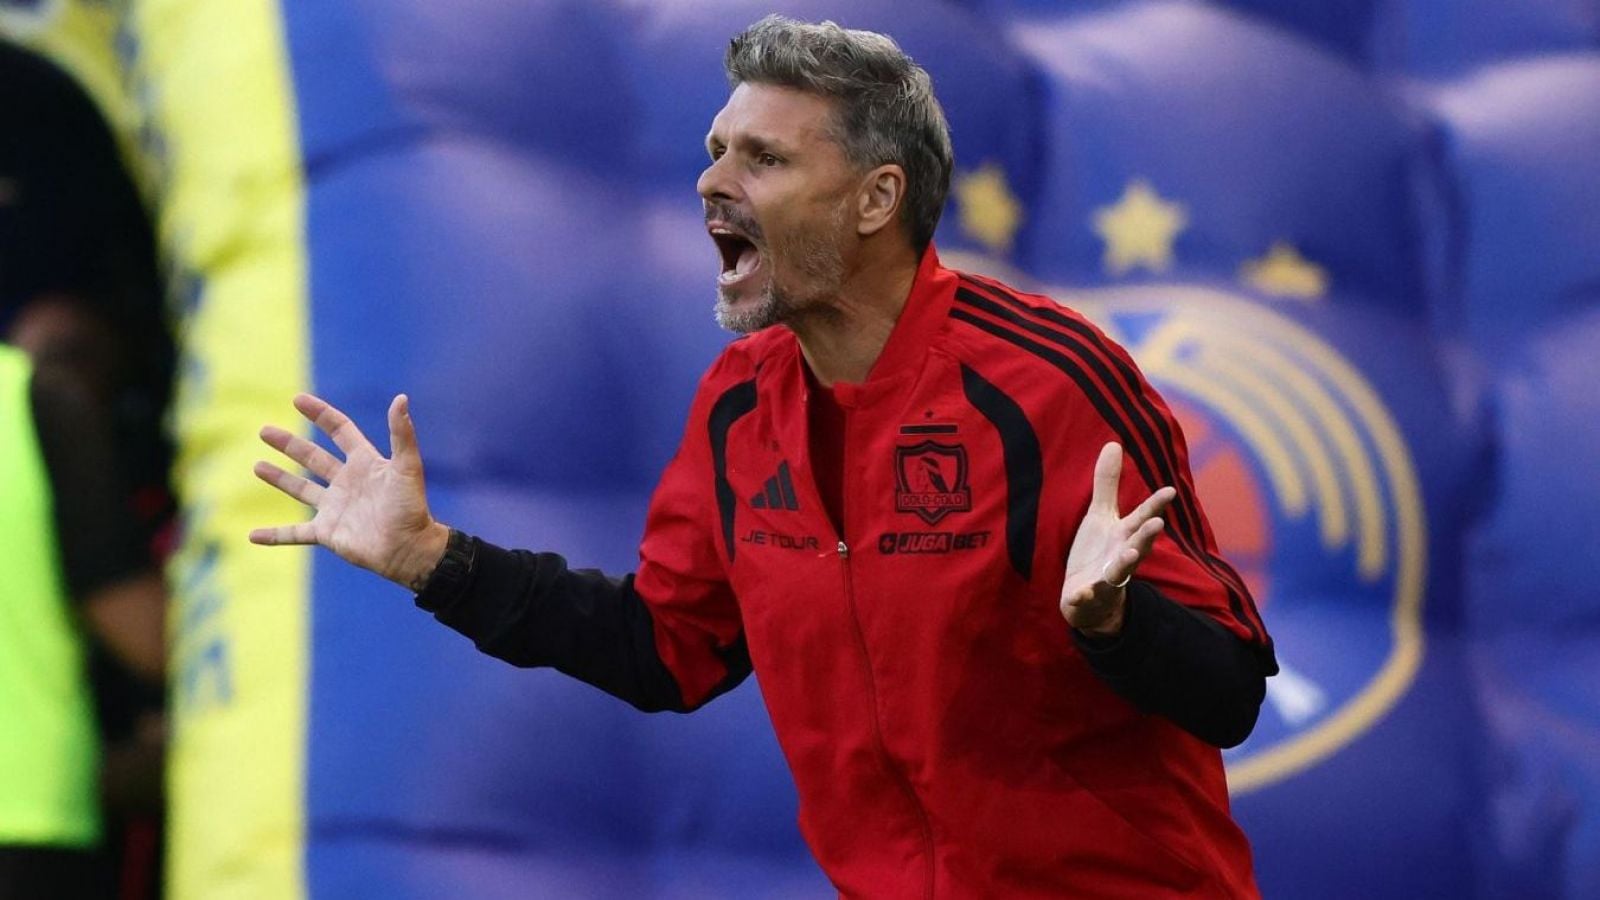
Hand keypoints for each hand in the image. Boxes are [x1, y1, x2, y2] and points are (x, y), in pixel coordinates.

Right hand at [250, 393, 448, 590]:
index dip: (321, 414)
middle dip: (288, 444)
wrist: (409, 549)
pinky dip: (274, 535)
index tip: (298, 399)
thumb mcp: (407, 467)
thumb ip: (402, 434)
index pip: (339, 431)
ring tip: (257, 466)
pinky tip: (253, 536)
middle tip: (264, 431)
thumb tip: (401, 398)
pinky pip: (295, 533)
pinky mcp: (327, 533)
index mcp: (364, 463)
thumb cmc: (411, 507)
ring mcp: (335, 508)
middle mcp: (347, 483)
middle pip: (312, 457)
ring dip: (279, 479)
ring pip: (301, 489)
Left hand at [1061, 442, 1175, 636]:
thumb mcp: (1100, 516)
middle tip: (1158, 524)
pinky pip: (1086, 597)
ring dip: (1124, 564)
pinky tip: (1079, 594)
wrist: (1088, 599)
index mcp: (1124, 536)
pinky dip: (1084, 596)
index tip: (1170, 491)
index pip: (1142, 518)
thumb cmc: (1099, 552)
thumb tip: (1113, 443)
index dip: (1155, 505)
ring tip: (1130, 555)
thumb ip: (1107, 483)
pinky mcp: (1087, 596)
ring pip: (1119, 572)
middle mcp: (1121, 556)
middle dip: (1146, 536)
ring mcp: (1106, 579)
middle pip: (1137, 545)